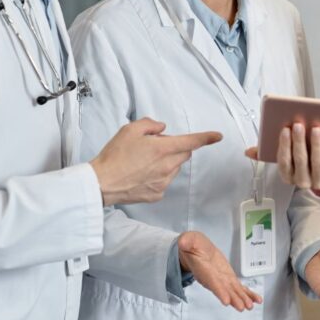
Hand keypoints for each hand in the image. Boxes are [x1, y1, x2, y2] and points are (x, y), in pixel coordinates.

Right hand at [91, 118, 221, 205]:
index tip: (218, 136)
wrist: (102, 183)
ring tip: (144, 162)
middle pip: (184, 154)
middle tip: (155, 146)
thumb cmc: (114, 155)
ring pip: (174, 168)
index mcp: (163, 149)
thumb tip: (162, 129)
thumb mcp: (130, 129)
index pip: (192, 141)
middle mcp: (167, 166)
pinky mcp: (157, 194)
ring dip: (167, 162)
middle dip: (176, 147)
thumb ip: (150, 125)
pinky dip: (158, 175)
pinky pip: (165, 181)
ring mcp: (163, 182)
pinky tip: (141, 174)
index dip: (207, 137)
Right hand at [178, 231, 261, 311]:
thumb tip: (182, 242)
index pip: (212, 282)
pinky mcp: (228, 278)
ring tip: (250, 306)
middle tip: (242, 307)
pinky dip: (248, 293)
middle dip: (233, 299)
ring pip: (233, 291)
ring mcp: (221, 279)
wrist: (195, 250)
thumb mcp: (188, 240)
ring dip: (242, 298)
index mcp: (203, 270)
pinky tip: (256, 299)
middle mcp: (213, 278)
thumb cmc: (192, 246)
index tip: (226, 300)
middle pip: (224, 290)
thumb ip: (186, 242)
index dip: (219, 291)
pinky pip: (239, 287)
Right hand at [268, 123, 319, 192]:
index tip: (285, 129)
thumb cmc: (305, 160)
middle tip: (299, 125)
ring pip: (317, 163)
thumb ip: (269, 152)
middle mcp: (303, 181)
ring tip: (315, 128)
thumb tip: (249, 152)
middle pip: (300, 160)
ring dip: (315, 145)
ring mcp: (319, 182)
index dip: (284, 145)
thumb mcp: (288, 157)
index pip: (284, 162)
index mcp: (288, 176)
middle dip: (298, 141)